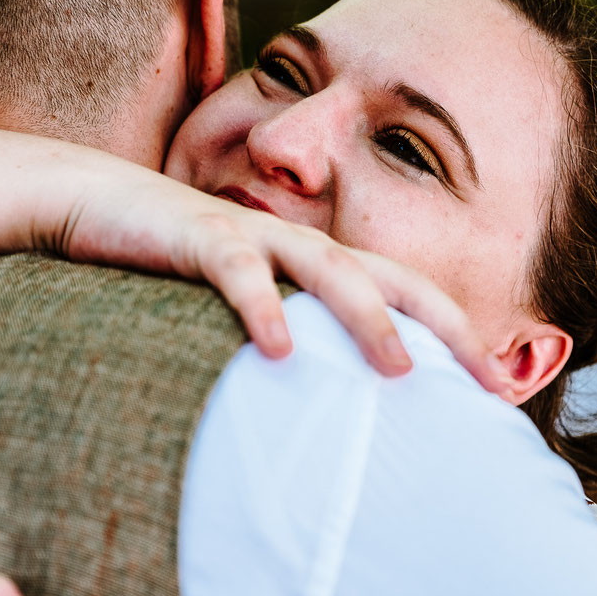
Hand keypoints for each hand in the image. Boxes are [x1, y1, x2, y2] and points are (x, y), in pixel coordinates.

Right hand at [36, 174, 508, 391]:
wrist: (101, 201)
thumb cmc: (183, 264)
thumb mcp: (249, 304)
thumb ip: (294, 335)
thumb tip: (329, 394)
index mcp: (319, 262)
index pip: (405, 293)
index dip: (455, 333)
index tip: (495, 385)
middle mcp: (301, 245)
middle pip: (392, 277)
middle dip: (445, 326)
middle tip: (487, 378)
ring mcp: (255, 235)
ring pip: (329, 269)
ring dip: (369, 318)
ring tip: (400, 369)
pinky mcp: (201, 236)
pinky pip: (238, 270)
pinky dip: (262, 305)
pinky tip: (279, 348)